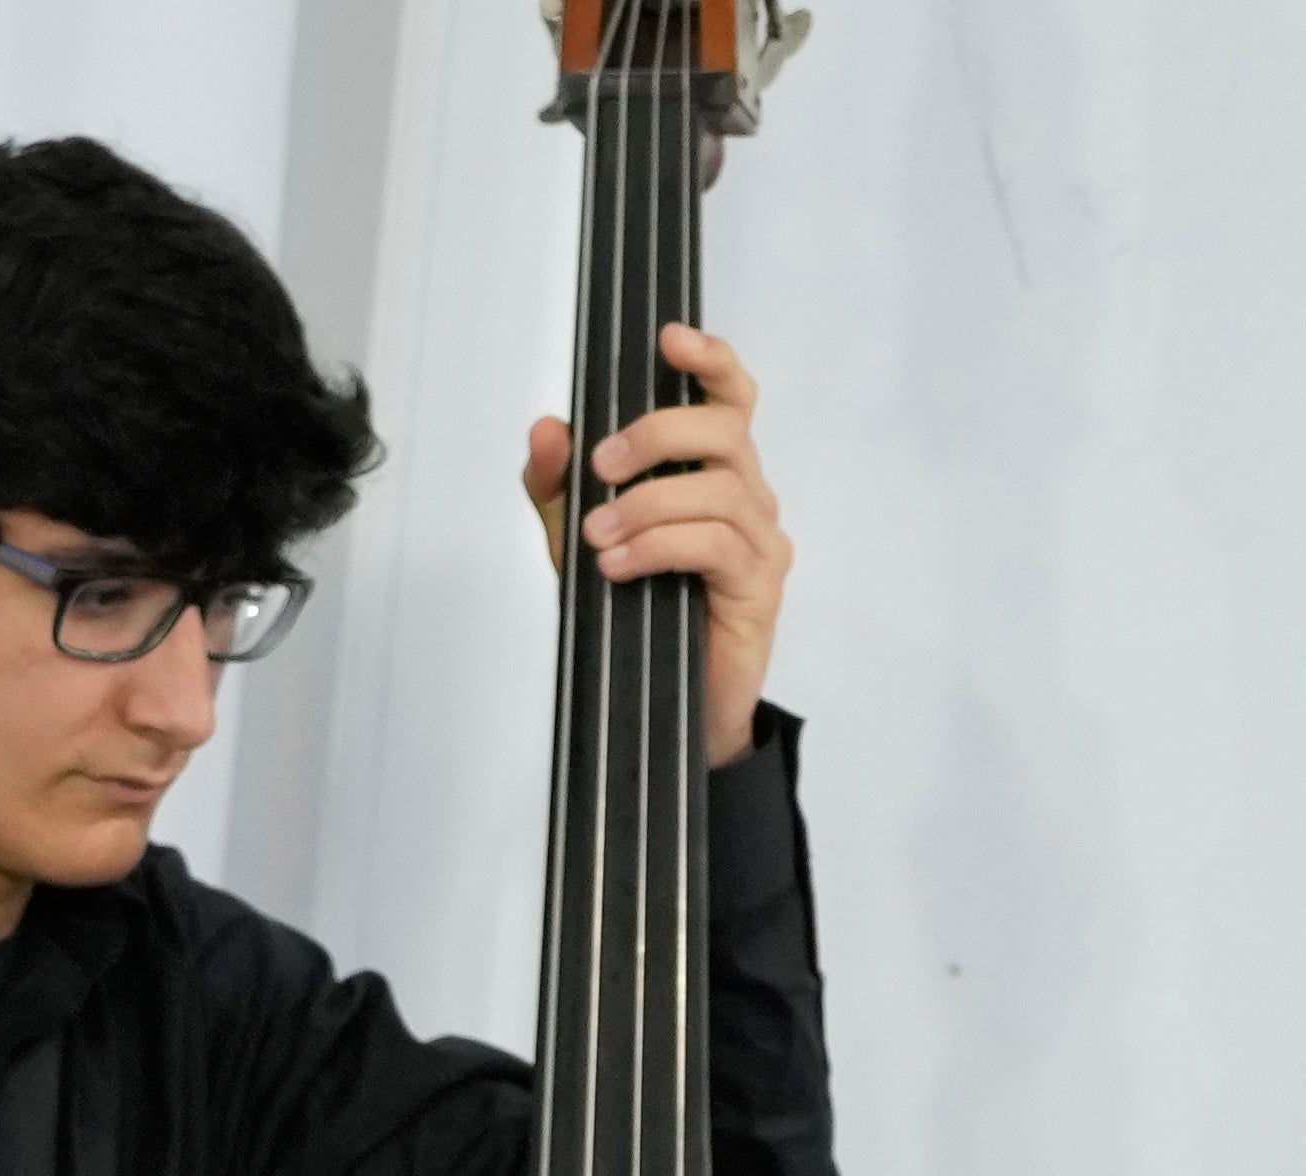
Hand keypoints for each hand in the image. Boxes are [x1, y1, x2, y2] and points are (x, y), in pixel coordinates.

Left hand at [530, 318, 790, 762]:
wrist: (665, 706)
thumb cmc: (633, 609)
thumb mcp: (579, 541)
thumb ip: (558, 488)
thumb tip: (545, 430)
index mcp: (712, 470)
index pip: (729, 397)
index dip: (710, 360)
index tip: (668, 338)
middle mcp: (748, 494)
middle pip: (726, 430)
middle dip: (660, 434)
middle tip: (601, 466)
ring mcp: (760, 539)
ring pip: (721, 490)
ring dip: (649, 505)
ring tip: (597, 536)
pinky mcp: (759, 586)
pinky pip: (717, 546)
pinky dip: (661, 547)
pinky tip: (619, 566)